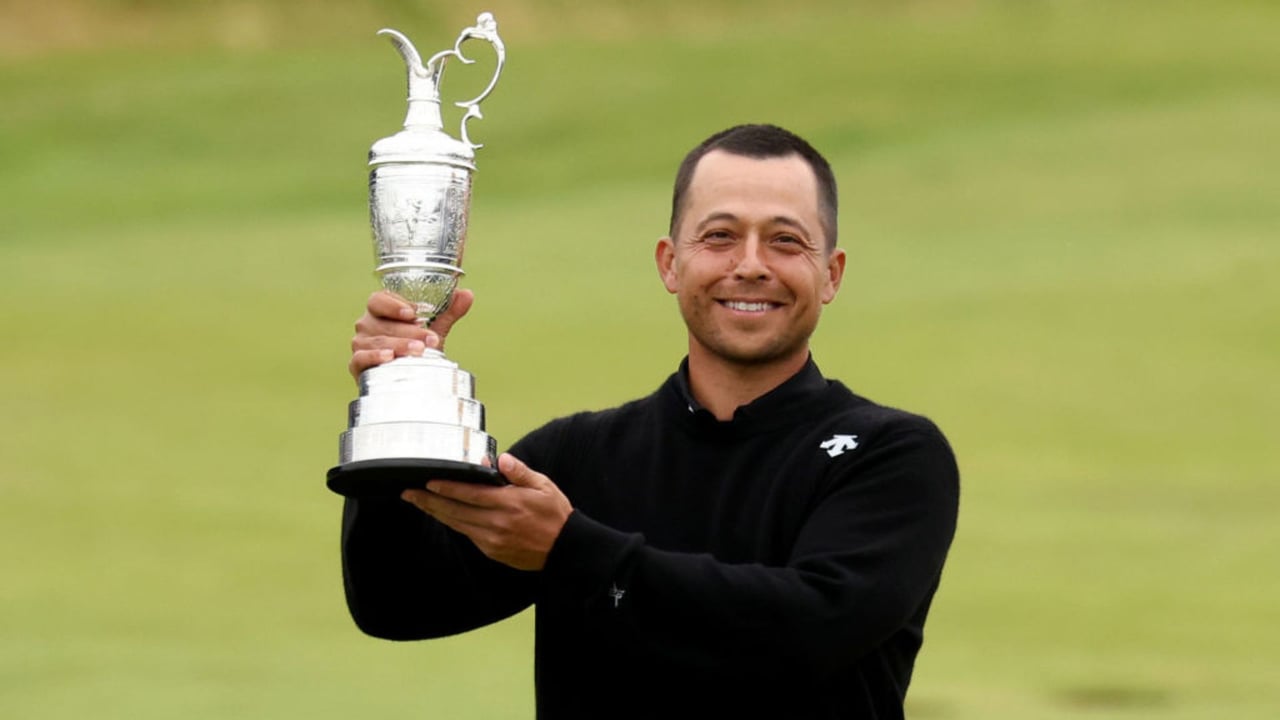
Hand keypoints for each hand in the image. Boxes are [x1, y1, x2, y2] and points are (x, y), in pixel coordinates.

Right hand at [348, 289, 474, 379]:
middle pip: (382, 323)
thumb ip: (448, 313)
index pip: (379, 300)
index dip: (394, 305)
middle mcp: (366, 325)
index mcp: (379, 311)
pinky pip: (360, 357)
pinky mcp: (357, 365)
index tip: (414, 313)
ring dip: (399, 345)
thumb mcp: (432, 331)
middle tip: (430, 339)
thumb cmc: (414, 350)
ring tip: (419, 350)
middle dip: (409, 331)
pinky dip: (374, 356)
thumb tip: (467, 294)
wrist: (405, 380)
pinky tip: (389, 357)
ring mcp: (360, 344)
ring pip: (377, 340)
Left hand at [400, 453, 572, 570]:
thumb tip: (500, 458)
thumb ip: (519, 472)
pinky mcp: (492, 551)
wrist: (566, 549)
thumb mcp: (543, 486)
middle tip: (409, 493)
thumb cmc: (555, 515)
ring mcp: (493, 540)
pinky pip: (467, 535)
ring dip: (436, 513)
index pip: (469, 494)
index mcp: (509, 504)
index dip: (446, 488)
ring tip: (419, 503)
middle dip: (429, 501)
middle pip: (455, 511)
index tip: (428, 482)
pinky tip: (443, 516)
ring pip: (457, 524)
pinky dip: (453, 524)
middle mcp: (497, 523)